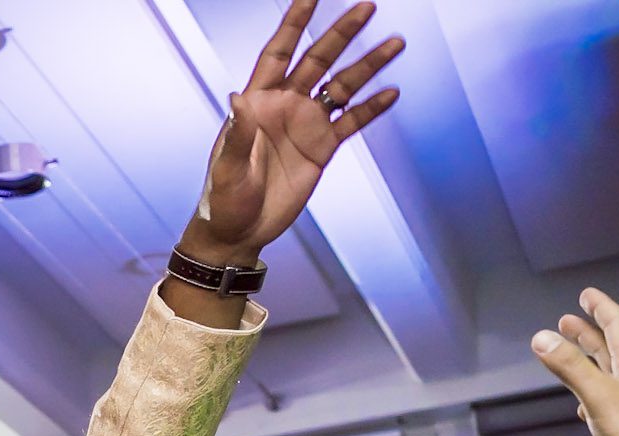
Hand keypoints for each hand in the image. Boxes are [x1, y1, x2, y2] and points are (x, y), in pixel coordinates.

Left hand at [183, 1, 402, 263]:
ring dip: (367, 66)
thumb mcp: (227, 169)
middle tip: (367, 7)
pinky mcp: (322, 148)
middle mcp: (285, 106)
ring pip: (342, 86)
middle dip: (342, 33)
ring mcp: (306, 125)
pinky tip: (391, 92)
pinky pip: (351, 121)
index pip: (277, 53)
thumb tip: (236, 98)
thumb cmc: (223, 200)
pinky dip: (371, 107)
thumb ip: (236, 134)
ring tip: (395, 44)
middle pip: (318, 60)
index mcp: (257, 103)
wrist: (239, 231)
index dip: (293, 24)